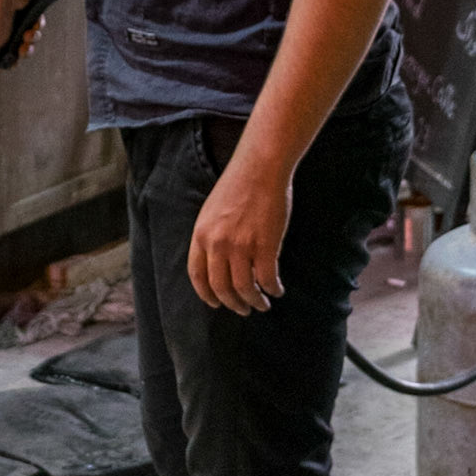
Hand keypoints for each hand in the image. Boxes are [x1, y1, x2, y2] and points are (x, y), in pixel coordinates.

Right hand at [0, 0, 44, 85]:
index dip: (5, 61)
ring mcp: (6, 17)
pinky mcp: (20, 9)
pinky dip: (34, 25)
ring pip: (22, 38)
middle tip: (25, 47)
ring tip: (31, 32)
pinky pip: (29, 24)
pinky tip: (35, 22)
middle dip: (21, 50)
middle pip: (10, 49)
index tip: (14, 64)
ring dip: (30, 38)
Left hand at [187, 155, 290, 314]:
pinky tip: (277, 290)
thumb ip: (211, 236)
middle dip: (233, 304)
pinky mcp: (265, 245)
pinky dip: (273, 289)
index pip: (198, 276)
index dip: (207, 295)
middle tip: (243, 309)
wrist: (261, 166)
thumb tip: (217, 262)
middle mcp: (217, 244)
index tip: (216, 303)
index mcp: (201, 235)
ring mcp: (241, 246)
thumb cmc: (239, 185)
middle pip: (221, 288)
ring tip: (262, 304)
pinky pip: (267, 278)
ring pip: (245, 288)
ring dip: (254, 301)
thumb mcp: (212, 211)